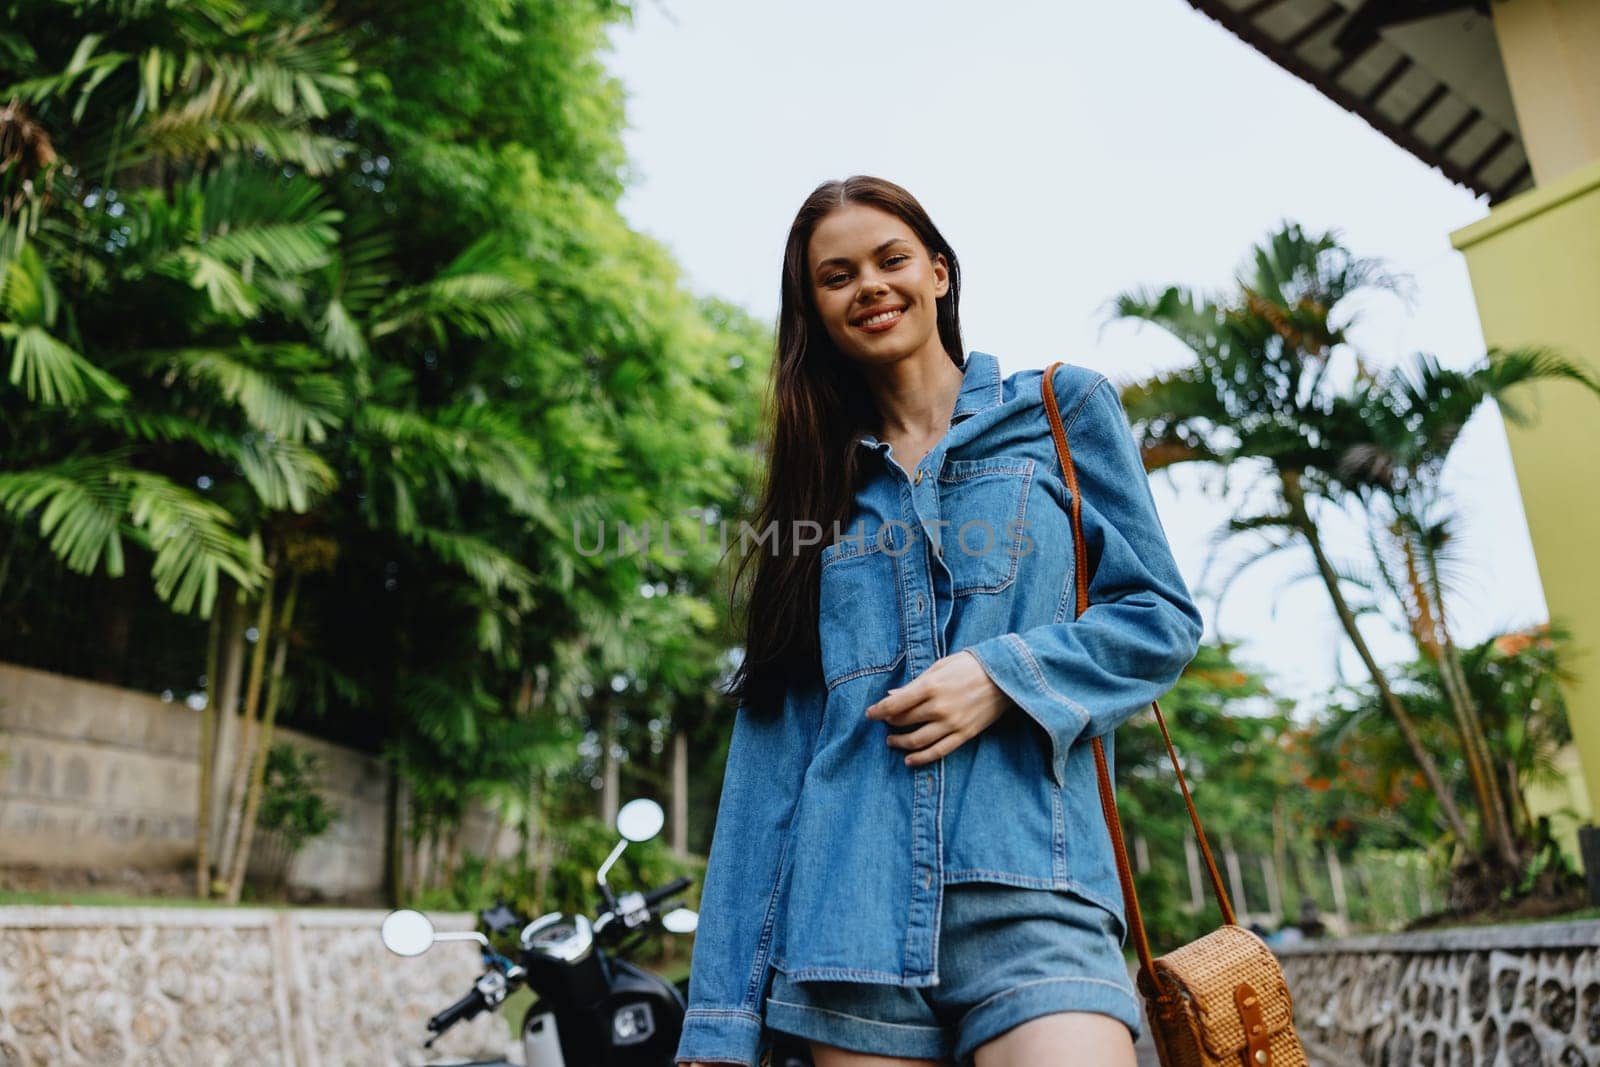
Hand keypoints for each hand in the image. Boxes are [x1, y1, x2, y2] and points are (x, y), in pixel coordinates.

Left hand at [864, 650, 1010, 768]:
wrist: (1004, 676)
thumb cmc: (970, 666)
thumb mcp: (940, 667)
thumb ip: (915, 684)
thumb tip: (892, 695)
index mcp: (930, 686)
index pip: (895, 704)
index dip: (878, 711)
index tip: (869, 714)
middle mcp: (939, 707)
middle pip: (904, 721)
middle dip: (889, 723)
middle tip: (884, 723)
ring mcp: (952, 723)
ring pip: (917, 741)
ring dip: (900, 743)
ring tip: (892, 741)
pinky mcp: (964, 734)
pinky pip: (938, 751)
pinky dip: (921, 758)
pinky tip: (909, 760)